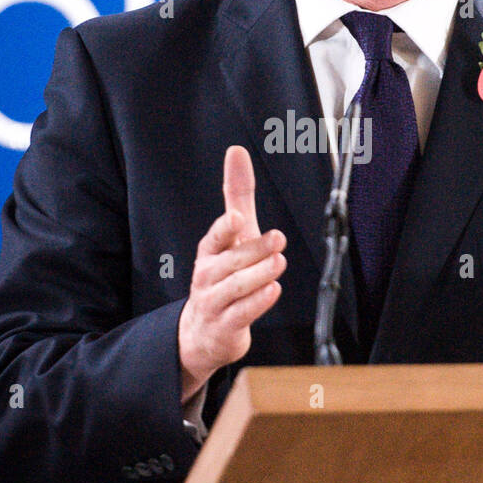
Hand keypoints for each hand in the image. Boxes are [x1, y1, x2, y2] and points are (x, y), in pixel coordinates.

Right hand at [178, 145, 285, 401]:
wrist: (204, 330)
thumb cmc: (222, 275)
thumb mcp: (230, 234)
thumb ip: (236, 195)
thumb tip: (237, 152)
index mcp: (210, 251)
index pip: (214, 238)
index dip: (223, 229)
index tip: (236, 218)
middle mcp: (208, 275)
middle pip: (230, 262)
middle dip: (254, 251)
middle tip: (277, 239)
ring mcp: (215, 302)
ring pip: (236, 288)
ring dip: (258, 275)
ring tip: (278, 264)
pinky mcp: (226, 326)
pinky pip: (242, 313)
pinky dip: (257, 303)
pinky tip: (273, 291)